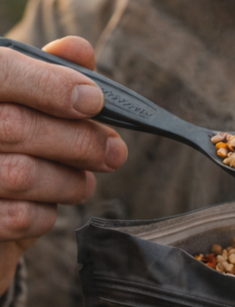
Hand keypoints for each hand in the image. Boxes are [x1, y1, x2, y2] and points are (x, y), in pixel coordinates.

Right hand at [0, 36, 127, 294]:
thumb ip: (45, 76)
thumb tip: (80, 50)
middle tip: (114, 152)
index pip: (2, 72)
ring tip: (82, 183)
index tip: (94, 101)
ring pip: (22, 175)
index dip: (51, 85)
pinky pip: (19, 218)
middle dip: (79, 142)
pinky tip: (45, 207)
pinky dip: (45, 215)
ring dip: (69, 182)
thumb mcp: (18, 103)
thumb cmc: (6, 149)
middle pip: (18, 127)